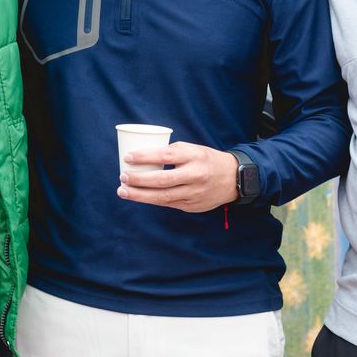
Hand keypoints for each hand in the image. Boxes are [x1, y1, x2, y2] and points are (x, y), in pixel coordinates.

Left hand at [116, 142, 238, 212]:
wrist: (233, 178)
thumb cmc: (206, 160)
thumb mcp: (193, 149)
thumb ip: (172, 153)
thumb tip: (144, 157)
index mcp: (194, 156)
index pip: (166, 155)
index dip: (145, 157)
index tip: (128, 157)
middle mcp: (195, 175)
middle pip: (162, 180)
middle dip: (139, 180)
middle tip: (122, 177)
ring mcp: (194, 193)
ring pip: (163, 197)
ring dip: (140, 195)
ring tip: (123, 191)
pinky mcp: (192, 206)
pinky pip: (168, 203)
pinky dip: (152, 200)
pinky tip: (139, 197)